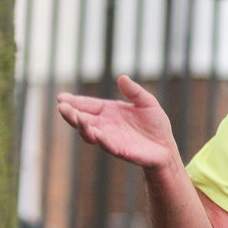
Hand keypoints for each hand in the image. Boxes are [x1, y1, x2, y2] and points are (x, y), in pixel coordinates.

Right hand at [56, 75, 180, 171]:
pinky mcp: (120, 150)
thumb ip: (134, 91)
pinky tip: (95, 132)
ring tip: (75, 117)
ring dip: (81, 126)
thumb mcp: (147, 102)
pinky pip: (107, 145)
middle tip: (61, 107)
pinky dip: (100, 139)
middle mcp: (105, 125)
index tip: (61, 98)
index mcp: (109, 111)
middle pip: (82, 119)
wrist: (166, 147)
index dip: (74, 102)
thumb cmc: (155, 125)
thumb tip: (122, 77)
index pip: (87, 105)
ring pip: (90, 133)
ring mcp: (110, 138)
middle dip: (71, 114)